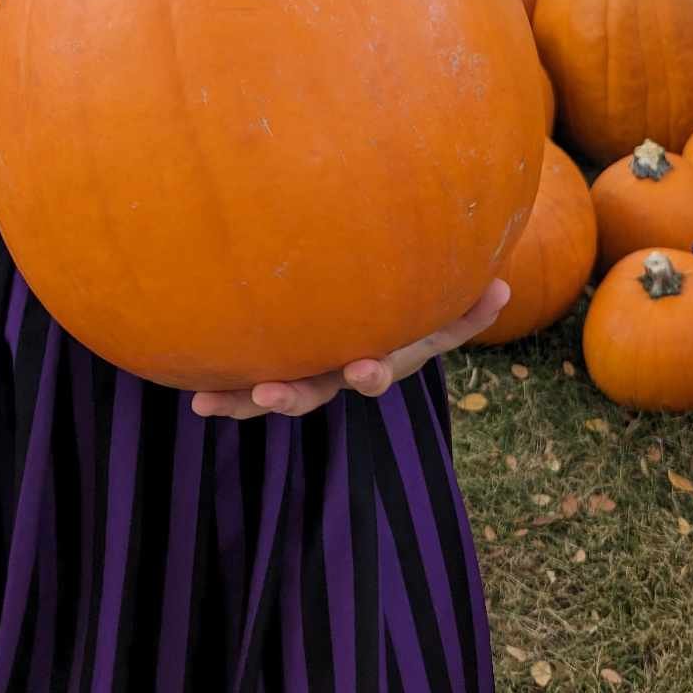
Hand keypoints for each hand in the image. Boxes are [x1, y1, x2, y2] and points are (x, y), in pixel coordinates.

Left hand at [188, 278, 512, 420]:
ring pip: (270, 394)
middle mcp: (334, 373)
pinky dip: (221, 388)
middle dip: (291, 396)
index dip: (368, 375)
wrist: (375, 317)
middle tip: (267, 395)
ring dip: (239, 402)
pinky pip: (243, 378)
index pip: (372, 373)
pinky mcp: (271, 365)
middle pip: (311, 393)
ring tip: (205, 405)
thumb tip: (503, 287)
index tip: (362, 368)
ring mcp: (302, 373)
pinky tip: (189, 391)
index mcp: (374, 360)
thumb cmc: (409, 312)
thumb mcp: (439, 315)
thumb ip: (468, 309)